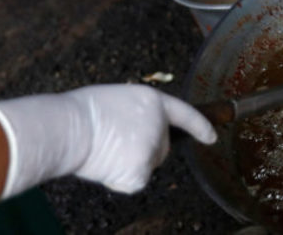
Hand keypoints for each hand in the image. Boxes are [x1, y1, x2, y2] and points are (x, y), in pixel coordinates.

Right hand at [0, 84, 216, 197]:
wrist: (69, 127)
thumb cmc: (82, 112)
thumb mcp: (118, 101)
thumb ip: (137, 115)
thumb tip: (136, 132)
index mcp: (153, 101)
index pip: (184, 113)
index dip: (200, 125)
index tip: (212, 136)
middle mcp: (159, 124)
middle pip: (161, 147)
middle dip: (145, 150)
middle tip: (115, 143)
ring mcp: (152, 148)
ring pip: (147, 164)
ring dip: (130, 163)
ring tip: (104, 150)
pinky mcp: (141, 171)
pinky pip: (134, 181)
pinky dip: (120, 179)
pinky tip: (104, 165)